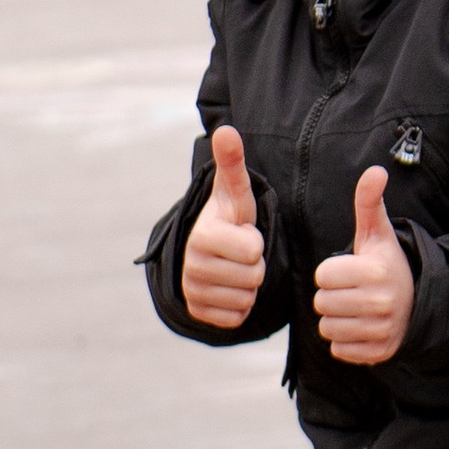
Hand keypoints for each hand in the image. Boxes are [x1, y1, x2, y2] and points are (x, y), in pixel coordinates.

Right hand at [182, 123, 264, 329]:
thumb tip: (227, 129)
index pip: (253, 251)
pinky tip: (230, 288)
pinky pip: (237, 319)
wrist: (207, 251)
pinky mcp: (198, 314)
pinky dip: (240, 306)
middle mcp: (191, 266)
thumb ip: (233, 163)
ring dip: (249, 286)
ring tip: (236, 268)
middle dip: (254, 265)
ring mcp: (192, 292)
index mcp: (203, 236)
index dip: (256, 242)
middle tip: (241, 253)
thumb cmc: (230, 218)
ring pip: (246, 300)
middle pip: (253, 277)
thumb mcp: (235, 193)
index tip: (243, 233)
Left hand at [315, 165, 414, 365]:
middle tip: (352, 291)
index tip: (350, 271)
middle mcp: (380, 303)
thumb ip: (369, 202)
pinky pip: (338, 350)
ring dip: (336, 320)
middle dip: (331, 296)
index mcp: (375, 271)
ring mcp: (380, 330)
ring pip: (327, 329)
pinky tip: (361, 327)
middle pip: (322, 303)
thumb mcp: (378, 233)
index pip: (322, 276)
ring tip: (355, 309)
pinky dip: (345, 341)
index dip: (331, 273)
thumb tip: (374, 170)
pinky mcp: (378, 353)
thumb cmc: (387, 264)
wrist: (420, 302)